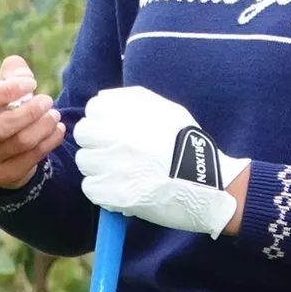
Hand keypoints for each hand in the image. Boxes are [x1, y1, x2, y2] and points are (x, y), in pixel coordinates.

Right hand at [0, 56, 65, 189]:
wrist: (0, 145)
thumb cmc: (1, 105)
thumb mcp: (3, 84)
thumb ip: (13, 72)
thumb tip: (22, 75)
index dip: (6, 91)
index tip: (32, 83)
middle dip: (29, 112)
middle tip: (48, 101)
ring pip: (17, 144)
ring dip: (42, 127)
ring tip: (55, 115)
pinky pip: (29, 159)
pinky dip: (48, 143)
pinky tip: (58, 130)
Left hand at [74, 85, 250, 239]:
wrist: (206, 184)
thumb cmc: (185, 144)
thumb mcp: (165, 109)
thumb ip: (131, 99)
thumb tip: (100, 97)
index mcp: (130, 114)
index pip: (93, 109)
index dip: (102, 121)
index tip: (112, 131)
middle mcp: (118, 136)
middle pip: (83, 133)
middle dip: (95, 142)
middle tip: (112, 152)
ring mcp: (115, 166)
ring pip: (84, 161)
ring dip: (98, 166)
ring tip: (119, 171)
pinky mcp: (115, 194)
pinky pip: (90, 187)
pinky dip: (101, 190)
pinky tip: (119, 188)